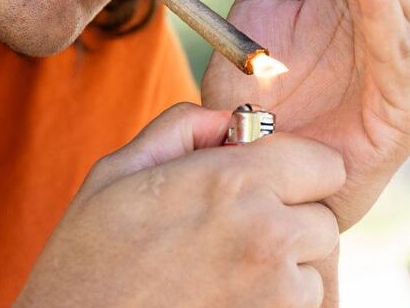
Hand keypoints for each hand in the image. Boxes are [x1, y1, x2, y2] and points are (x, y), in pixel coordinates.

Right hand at [14, 102, 343, 307]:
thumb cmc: (86, 261)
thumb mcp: (118, 173)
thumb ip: (182, 128)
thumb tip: (229, 119)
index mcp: (233, 182)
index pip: (323, 164)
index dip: (292, 171)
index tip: (259, 185)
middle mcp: (268, 234)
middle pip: (323, 218)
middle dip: (290, 220)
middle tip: (236, 234)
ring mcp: (276, 292)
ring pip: (315, 268)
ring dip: (286, 268)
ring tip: (224, 271)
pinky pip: (301, 307)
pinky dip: (275, 303)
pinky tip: (224, 298)